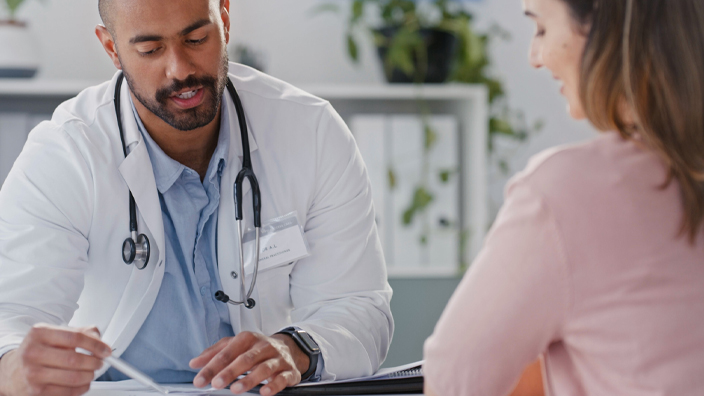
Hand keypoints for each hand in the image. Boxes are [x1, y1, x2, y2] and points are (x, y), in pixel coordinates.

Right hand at [0, 324, 111, 395]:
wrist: (13, 371)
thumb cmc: (39, 351)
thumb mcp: (55, 334)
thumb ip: (79, 332)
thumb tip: (99, 337)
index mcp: (40, 333)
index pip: (76, 337)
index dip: (96, 345)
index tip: (106, 350)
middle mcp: (33, 352)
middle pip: (75, 359)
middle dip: (94, 362)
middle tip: (100, 362)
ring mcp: (33, 374)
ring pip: (74, 378)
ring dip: (90, 376)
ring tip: (91, 372)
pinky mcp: (37, 392)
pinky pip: (68, 392)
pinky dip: (82, 388)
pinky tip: (82, 382)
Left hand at [189, 332, 309, 395]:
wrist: (289, 349)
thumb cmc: (257, 349)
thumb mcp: (236, 346)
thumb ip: (215, 353)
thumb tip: (195, 363)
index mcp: (248, 339)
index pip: (228, 351)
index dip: (213, 366)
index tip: (200, 379)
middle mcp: (263, 347)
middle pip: (246, 359)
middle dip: (230, 372)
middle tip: (216, 383)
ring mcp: (278, 358)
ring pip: (264, 368)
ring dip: (250, 379)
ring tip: (236, 389)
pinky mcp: (289, 371)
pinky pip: (282, 378)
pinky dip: (274, 385)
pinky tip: (265, 391)